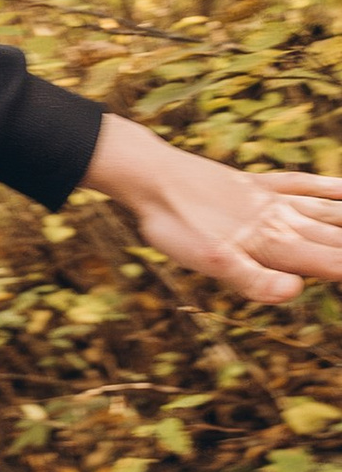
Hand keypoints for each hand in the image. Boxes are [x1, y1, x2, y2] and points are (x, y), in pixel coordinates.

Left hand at [87, 113, 341, 303]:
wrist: (149, 177)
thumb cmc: (175, 226)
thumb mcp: (209, 263)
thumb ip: (255, 281)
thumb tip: (295, 294)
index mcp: (277, 246)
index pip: (335, 265)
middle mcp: (284, 222)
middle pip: (341, 240)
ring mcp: (274, 201)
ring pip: (331, 213)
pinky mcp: (258, 184)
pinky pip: (305, 185)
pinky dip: (332, 188)